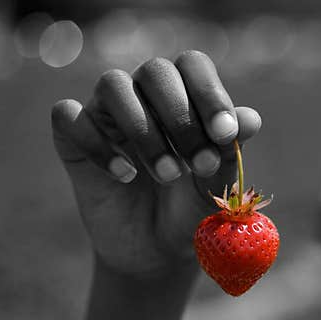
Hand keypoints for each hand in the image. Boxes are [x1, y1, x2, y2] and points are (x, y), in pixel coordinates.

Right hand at [51, 50, 261, 278]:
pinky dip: (96, 143)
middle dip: (181, 117)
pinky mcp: (71, 139)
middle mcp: (144, 95)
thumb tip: (251, 119)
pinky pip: (69, 118)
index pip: (193, 66)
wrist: (157, 253)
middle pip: (156, 71)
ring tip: (168, 175)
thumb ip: (229, 154)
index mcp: (185, 96)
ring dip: (145, 130)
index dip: (210, 93)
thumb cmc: (191, 212)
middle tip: (199, 164)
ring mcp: (106, 114)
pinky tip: (124, 175)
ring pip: (114, 85)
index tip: (226, 134)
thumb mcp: (216, 189)